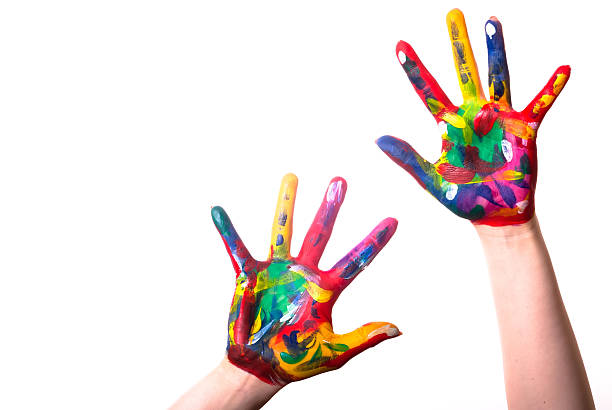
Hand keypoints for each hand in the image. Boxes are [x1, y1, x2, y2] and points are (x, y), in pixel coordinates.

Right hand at [211, 174, 399, 385]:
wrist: (262, 368)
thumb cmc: (299, 360)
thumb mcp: (335, 352)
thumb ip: (363, 338)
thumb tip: (398, 328)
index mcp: (326, 289)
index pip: (355, 261)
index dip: (373, 243)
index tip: (393, 221)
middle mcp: (303, 273)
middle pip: (320, 234)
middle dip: (330, 209)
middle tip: (340, 181)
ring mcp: (277, 271)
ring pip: (283, 231)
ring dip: (287, 205)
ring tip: (292, 176)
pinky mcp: (250, 276)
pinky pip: (238, 250)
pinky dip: (227, 232)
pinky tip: (218, 211)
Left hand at [376, 9, 569, 225]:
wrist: (494, 215)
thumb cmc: (464, 198)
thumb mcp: (432, 179)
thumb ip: (407, 158)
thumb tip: (378, 138)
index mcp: (449, 125)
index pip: (428, 91)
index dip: (414, 70)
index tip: (400, 45)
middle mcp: (473, 114)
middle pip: (464, 72)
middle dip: (457, 45)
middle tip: (452, 15)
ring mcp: (500, 118)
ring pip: (498, 76)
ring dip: (495, 50)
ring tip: (491, 21)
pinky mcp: (524, 129)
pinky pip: (540, 104)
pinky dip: (552, 88)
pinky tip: (564, 69)